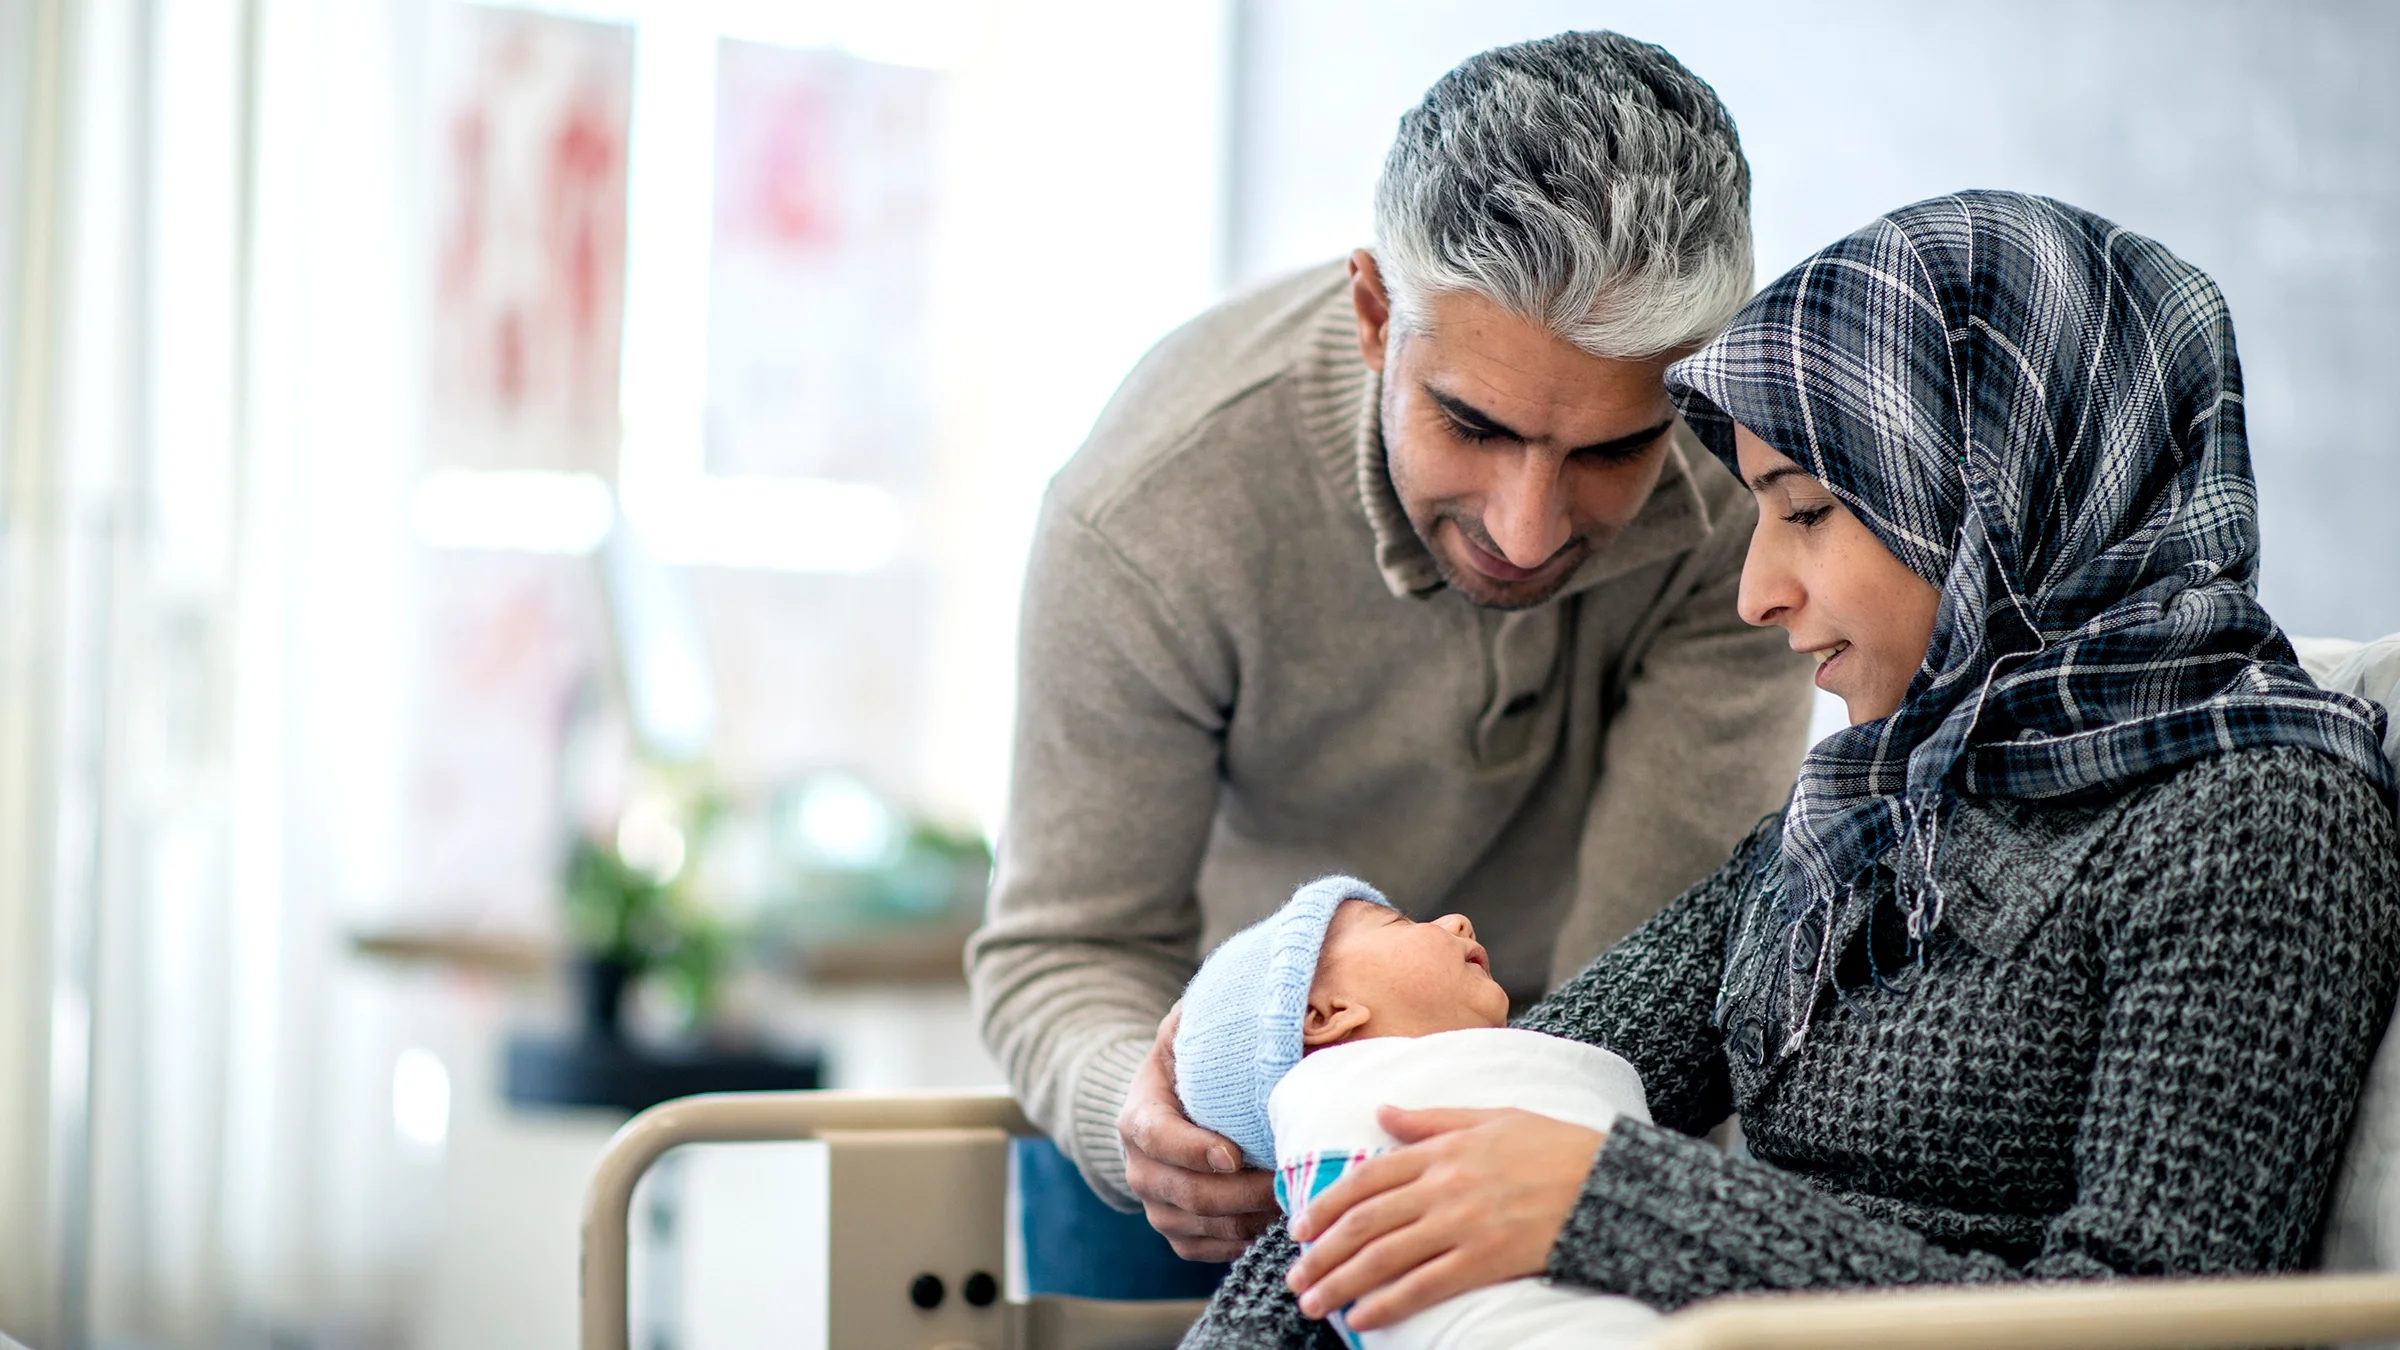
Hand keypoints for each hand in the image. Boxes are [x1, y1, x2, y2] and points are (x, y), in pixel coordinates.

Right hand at [1117, 1006, 1279, 1260]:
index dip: (1193, 1149)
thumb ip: (1212, 1015)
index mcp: (1138, 1116)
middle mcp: (1139, 1167)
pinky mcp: (1176, 1231)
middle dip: (1242, 1192)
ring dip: (1248, 1220)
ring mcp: (1155, 1205)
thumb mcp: (1191, 1029)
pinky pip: (1205, 1250)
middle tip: (1289, 1180)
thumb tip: (1264, 998)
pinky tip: (1276, 1222)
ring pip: (1200, 1227)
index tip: (1234, 1153)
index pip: (1158, 1138)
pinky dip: (1241, 1242)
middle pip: (1186, 1193)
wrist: (1168, 1106)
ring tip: (1292, 1201)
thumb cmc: (1191, 1060)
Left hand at [1285, 1106, 1601, 1329]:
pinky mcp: (1484, 1260)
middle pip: (1364, 1223)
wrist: (1610, 1182)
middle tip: (1296, 1277)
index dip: (1325, 1205)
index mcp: (1441, 1149)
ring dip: (1341, 1284)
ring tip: (1313, 1304)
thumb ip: (1430, 1119)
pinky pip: (1423, 1286)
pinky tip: (1361, 1319)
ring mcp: (1462, 1225)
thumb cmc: (1554, 1146)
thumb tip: (1382, 1111)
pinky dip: (1386, 1305)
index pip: (1365, 1178)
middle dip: (1321, 1253)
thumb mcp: (1490, 1117)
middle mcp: (1442, 1186)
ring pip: (1383, 1257)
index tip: (1300, 1228)